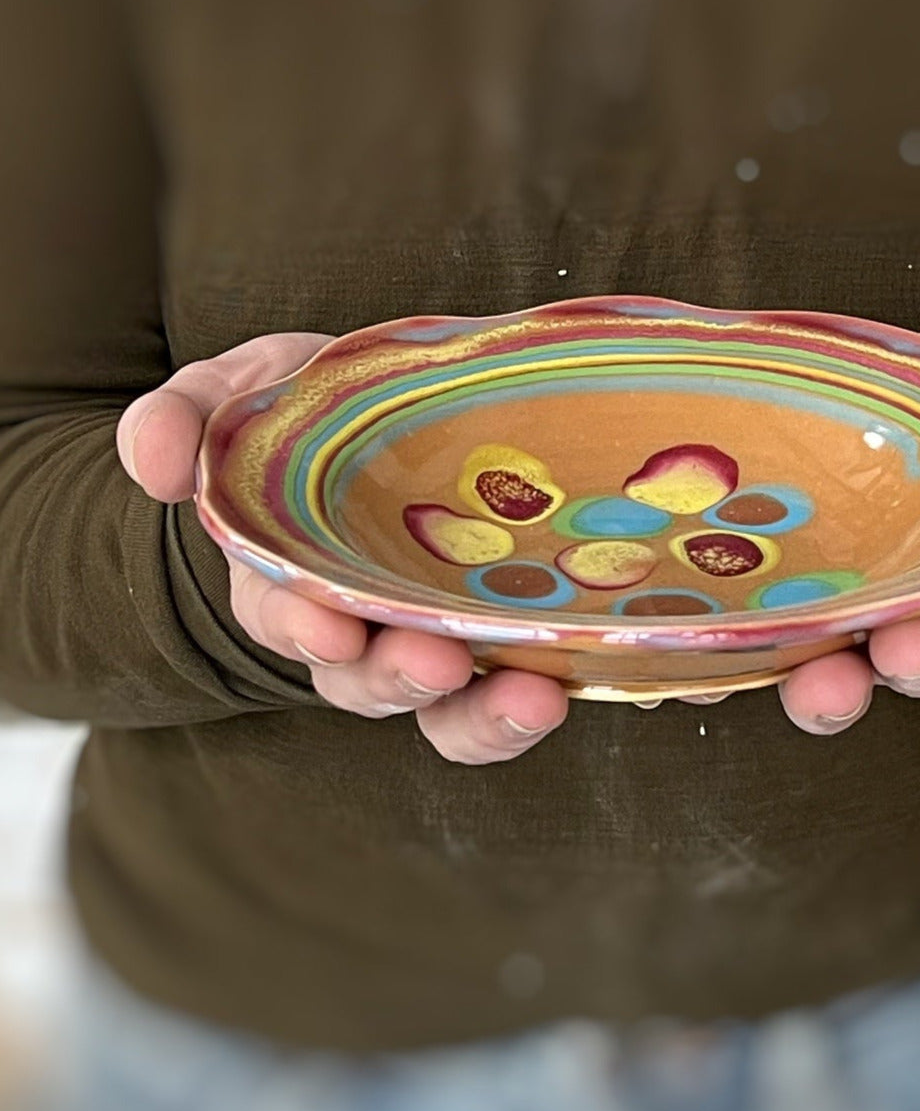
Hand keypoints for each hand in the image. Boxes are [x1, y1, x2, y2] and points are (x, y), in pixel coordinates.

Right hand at [116, 333, 569, 763]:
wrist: (385, 421)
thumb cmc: (304, 416)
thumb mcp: (238, 395)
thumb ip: (186, 416)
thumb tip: (151, 466)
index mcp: (291, 581)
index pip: (287, 620)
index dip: (304, 631)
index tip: (329, 629)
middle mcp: (363, 629)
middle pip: (372, 681)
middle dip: (402, 679)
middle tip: (440, 662)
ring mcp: (436, 637)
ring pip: (450, 709)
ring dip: (487, 715)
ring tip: (536, 696)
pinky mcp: (504, 632)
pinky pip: (520, 683)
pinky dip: (547, 690)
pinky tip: (578, 677)